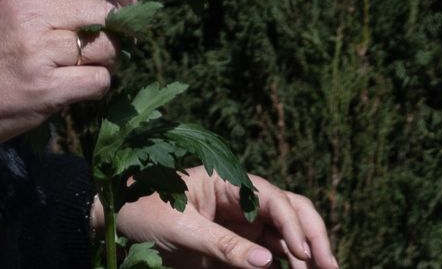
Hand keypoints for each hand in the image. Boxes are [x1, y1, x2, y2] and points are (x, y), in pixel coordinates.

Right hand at [0, 0, 132, 150]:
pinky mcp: (45, 90)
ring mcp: (38, 52)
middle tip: (109, 39)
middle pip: (107, 10)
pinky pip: (99, 81)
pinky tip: (73, 86)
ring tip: (83, 64)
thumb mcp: (3, 4)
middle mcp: (31, 12)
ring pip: (110, 47)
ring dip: (107, 59)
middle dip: (118, 27)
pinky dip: (95, 85)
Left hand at [101, 166, 338, 268]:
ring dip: (304, 256)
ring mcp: (240, 222)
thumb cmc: (140, 213)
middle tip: (330, 267)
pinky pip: (269, 255)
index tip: (304, 254)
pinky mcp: (235, 246)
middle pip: (291, 212)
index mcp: (227, 182)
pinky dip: (285, 266)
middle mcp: (240, 199)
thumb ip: (223, 245)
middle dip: (313, 237)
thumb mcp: (180, 230)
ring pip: (285, 237)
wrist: (112, 224)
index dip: (295, 225)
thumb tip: (270, 262)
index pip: (274, 199)